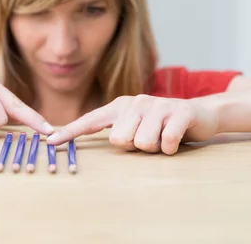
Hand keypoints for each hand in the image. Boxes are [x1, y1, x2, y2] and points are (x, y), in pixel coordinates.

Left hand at [46, 95, 218, 153]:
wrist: (200, 115)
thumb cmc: (161, 126)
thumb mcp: (135, 127)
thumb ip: (116, 132)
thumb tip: (92, 144)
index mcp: (121, 106)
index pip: (91, 120)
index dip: (71, 132)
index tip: (50, 142)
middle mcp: (137, 102)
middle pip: (120, 139)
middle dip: (135, 147)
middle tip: (148, 139)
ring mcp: (159, 105)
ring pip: (143, 142)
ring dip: (154, 148)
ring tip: (162, 138)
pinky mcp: (180, 112)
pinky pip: (166, 140)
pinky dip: (170, 148)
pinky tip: (174, 141)